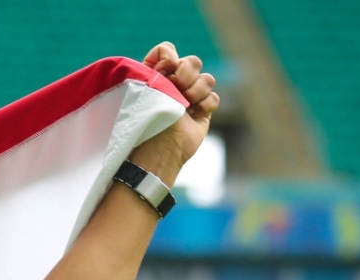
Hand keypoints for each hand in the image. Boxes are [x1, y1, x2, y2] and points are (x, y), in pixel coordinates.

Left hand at [130, 42, 219, 182]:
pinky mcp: (203, 110)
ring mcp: (190, 97)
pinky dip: (205, 106)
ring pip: (207, 79)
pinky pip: (214, 98)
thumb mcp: (145, 90)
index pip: (166, 50)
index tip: (161, 71)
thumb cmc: (146, 122)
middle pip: (192, 61)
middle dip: (186, 72)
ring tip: (185, 106)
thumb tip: (170, 55)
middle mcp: (173, 83)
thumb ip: (155, 67)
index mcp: (155, 75)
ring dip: (196, 91)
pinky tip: (193, 116)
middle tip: (177, 87)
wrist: (160, 150)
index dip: (167, 57)